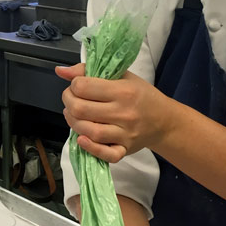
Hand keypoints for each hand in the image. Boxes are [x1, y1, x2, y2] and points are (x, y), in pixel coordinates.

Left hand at [56, 63, 176, 162]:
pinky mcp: (125, 149)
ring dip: (73, 123)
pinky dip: (90, 148)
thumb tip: (60, 71)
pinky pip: (106, 154)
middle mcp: (124, 112)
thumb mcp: (121, 76)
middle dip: (68, 103)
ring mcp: (125, 133)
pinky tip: (82, 139)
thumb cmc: (141, 95)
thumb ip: (89, 71)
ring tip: (74, 116)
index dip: (72, 85)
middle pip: (81, 109)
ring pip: (89, 131)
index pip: (83, 87)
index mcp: (123, 91)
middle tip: (71, 101)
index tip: (76, 86)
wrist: (164, 120)